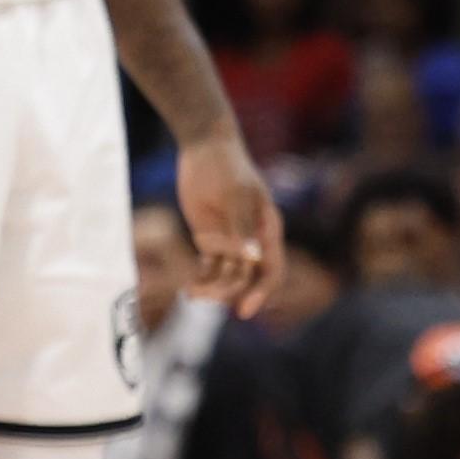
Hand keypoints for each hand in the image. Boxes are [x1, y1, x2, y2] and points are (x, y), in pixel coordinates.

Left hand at [177, 131, 284, 315]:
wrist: (204, 148)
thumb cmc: (226, 167)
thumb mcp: (235, 195)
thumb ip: (242, 227)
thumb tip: (253, 259)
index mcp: (268, 231)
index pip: (272, 271)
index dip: (261, 293)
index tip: (243, 310)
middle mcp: (253, 241)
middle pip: (247, 278)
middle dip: (228, 291)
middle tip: (201, 295)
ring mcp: (231, 241)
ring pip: (228, 276)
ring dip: (212, 288)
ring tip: (190, 293)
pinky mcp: (211, 239)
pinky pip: (210, 266)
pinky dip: (201, 278)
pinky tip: (187, 287)